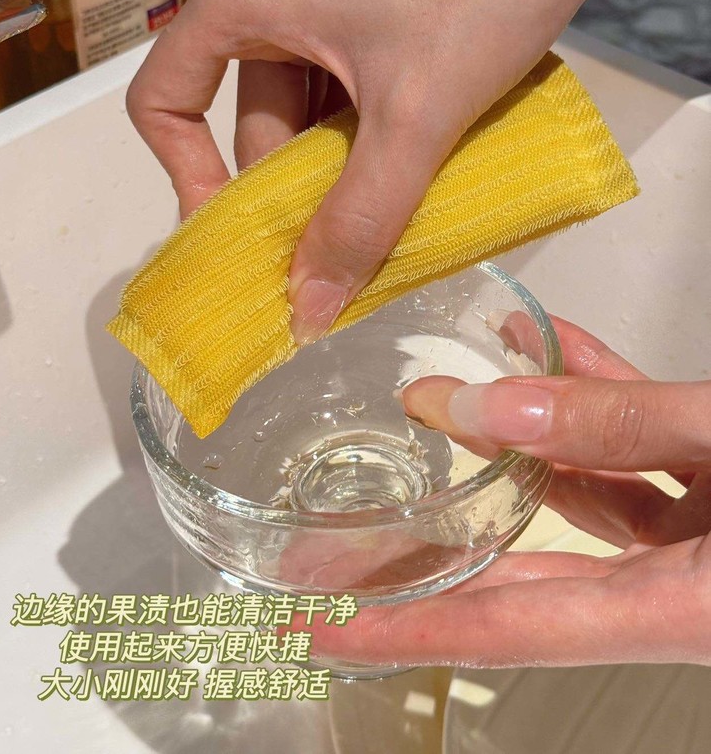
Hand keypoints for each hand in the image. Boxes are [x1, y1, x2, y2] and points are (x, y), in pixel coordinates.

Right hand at [126, 0, 710, 343]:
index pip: (164, 95)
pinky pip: (347, 78)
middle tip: (335, 250)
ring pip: (309, 101)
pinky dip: (371, 127)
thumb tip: (307, 315)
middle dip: (292, 184)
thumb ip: (357, 222)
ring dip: (342, 163)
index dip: (185, 173)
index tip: (237, 233)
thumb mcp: (411, 121)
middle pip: (250, 109)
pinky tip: (413, 168)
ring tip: (387, 219)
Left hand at [301, 317, 710, 666]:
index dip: (401, 627)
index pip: (503, 632)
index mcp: (675, 608)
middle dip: (435, 541)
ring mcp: (693, 541)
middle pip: (524, 572)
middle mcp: (671, 589)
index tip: (314, 623)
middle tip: (350, 527)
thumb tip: (496, 406)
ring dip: (518, 436)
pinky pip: (632, 454)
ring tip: (448, 396)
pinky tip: (549, 355)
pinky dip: (594, 403)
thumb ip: (622, 423)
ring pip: (578, 497)